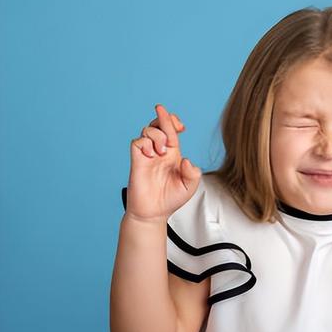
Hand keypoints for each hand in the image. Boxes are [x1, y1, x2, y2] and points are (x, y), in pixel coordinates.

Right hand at [125, 104, 201, 223]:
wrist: (153, 213)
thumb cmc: (170, 199)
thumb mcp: (190, 186)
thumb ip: (193, 173)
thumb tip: (186, 160)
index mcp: (173, 154)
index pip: (172, 131)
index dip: (174, 122)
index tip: (181, 126)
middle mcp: (159, 151)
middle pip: (158, 124)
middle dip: (164, 118)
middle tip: (171, 123)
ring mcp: (147, 155)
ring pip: (148, 130)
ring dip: (157, 135)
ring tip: (161, 152)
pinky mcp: (137, 160)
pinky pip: (137, 142)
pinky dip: (145, 143)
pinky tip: (151, 154)